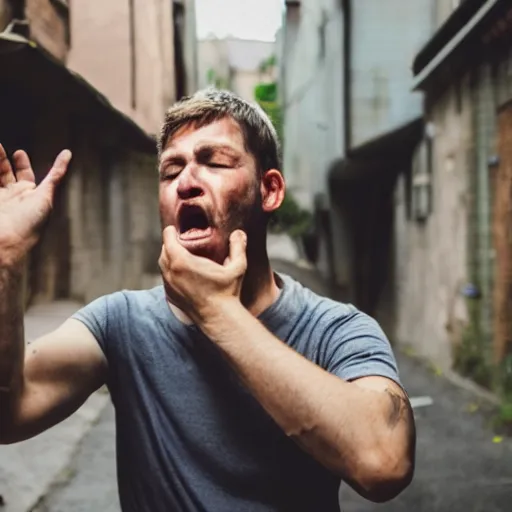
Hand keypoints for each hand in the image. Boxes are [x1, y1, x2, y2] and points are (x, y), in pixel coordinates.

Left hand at [0, 144, 71, 267]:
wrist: (10, 239)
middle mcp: (12, 197)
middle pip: (7, 174)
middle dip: (2, 161)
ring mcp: (30, 196)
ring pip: (27, 175)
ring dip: (23, 163)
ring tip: (18, 152)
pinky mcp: (45, 197)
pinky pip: (55, 177)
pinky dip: (61, 165)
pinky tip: (66, 154)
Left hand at [158, 226, 246, 324]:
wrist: (219, 318)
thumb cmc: (227, 292)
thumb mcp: (237, 268)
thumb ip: (238, 248)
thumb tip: (239, 233)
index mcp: (182, 262)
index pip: (168, 239)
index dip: (170, 232)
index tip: (173, 229)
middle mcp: (171, 273)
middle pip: (164, 251)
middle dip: (170, 244)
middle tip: (180, 240)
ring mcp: (170, 286)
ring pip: (162, 265)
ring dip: (169, 258)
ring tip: (179, 254)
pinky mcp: (171, 296)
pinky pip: (166, 278)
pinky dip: (170, 272)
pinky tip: (181, 272)